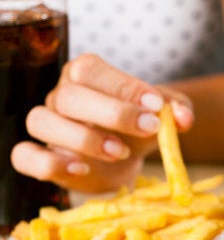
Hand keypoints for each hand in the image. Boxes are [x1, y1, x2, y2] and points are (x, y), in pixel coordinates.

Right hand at [10, 54, 193, 192]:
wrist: (128, 155)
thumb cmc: (142, 124)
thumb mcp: (165, 113)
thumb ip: (178, 109)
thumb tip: (183, 119)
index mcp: (88, 74)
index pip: (92, 70)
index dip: (122, 87)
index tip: (156, 107)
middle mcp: (61, 95)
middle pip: (68, 95)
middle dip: (112, 113)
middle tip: (149, 128)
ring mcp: (48, 125)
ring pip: (41, 121)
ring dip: (83, 138)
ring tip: (121, 152)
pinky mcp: (40, 157)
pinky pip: (23, 155)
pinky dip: (47, 163)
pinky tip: (81, 169)